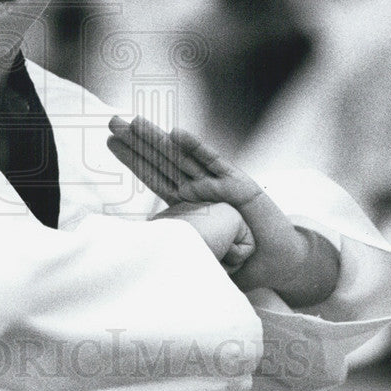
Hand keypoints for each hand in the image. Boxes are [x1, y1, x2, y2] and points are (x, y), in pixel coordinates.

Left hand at [107, 115, 338, 305]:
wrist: (280, 262)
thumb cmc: (241, 262)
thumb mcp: (203, 257)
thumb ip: (181, 254)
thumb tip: (144, 268)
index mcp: (188, 203)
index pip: (155, 176)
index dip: (134, 159)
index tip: (110, 142)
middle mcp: (200, 188)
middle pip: (163, 161)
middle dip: (138, 142)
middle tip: (112, 122)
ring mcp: (218, 183)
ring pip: (183, 157)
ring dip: (159, 139)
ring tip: (135, 122)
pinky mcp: (240, 184)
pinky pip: (215, 163)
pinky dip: (197, 148)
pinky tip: (177, 134)